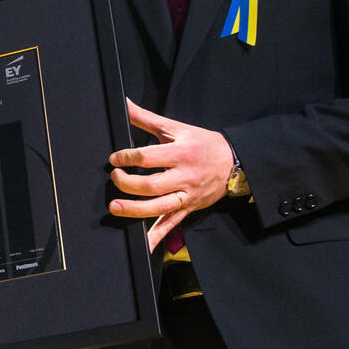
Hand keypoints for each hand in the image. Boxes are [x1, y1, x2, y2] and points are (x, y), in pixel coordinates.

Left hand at [108, 99, 235, 251]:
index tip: (115, 159)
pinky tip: (145, 245)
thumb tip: (124, 104)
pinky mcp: (189, 208)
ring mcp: (187, 195)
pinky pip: (173, 224)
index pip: (148, 157)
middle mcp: (184, 176)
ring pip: (160, 207)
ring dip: (135, 210)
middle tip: (114, 178)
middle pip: (152, 185)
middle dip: (128, 184)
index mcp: (181, 152)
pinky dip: (159, 236)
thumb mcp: (176, 128)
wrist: (235, 162)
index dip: (127, 158)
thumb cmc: (202, 143)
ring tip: (115, 208)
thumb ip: (147, 118)